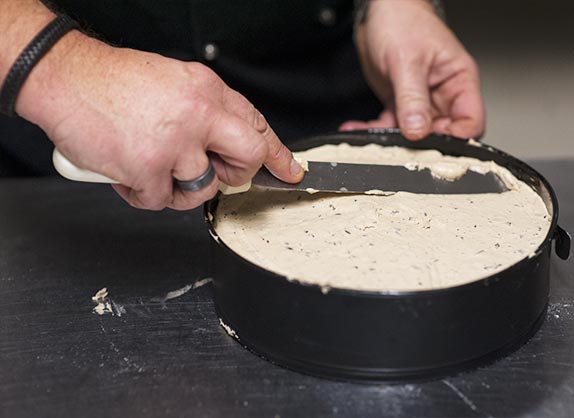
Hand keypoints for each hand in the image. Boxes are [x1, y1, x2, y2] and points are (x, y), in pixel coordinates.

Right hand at [16, 32, 303, 209]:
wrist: (65, 77)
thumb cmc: (115, 83)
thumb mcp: (176, 83)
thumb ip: (207, 113)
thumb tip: (230, 144)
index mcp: (208, 91)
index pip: (258, 126)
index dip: (278, 155)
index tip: (291, 171)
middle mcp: (199, 114)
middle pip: (247, 159)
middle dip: (232, 176)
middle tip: (208, 172)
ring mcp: (175, 142)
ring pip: (201, 189)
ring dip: (175, 188)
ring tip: (151, 165)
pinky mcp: (148, 167)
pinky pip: (159, 201)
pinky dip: (142, 194)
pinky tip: (127, 170)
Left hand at [340, 0, 484, 139]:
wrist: (378, 11)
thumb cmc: (403, 22)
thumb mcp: (407, 61)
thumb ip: (413, 99)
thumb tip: (418, 131)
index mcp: (458, 81)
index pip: (470, 122)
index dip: (456, 137)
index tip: (432, 143)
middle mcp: (443, 94)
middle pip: (442, 133)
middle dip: (421, 143)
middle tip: (399, 144)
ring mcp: (421, 101)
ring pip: (413, 134)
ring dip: (392, 140)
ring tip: (372, 138)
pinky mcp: (399, 104)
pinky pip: (390, 126)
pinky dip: (374, 131)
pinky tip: (358, 129)